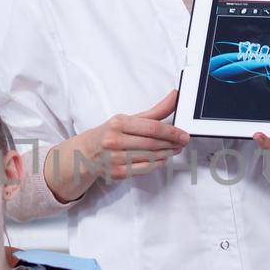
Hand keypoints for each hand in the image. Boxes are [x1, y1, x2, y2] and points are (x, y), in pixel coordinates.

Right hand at [45, 90, 190, 201]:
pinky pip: (144, 169)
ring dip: (167, 154)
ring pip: (150, 157)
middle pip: (152, 143)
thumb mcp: (129, 119)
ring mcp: (115, 159)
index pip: (152, 128)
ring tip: (175, 149)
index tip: (184, 134)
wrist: (86, 153)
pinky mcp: (117, 173)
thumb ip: (155, 111)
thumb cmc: (111, 133)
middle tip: (183, 142)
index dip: (171, 132)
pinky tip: (163, 159)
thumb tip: (175, 97)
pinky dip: (157, 164)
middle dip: (171, 143)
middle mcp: (114, 141)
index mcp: (118, 123)